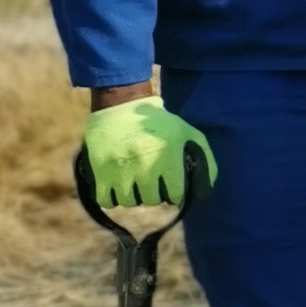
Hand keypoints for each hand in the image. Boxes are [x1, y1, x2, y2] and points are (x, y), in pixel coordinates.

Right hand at [75, 94, 216, 234]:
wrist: (121, 105)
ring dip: (133, 196)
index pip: (175, 195)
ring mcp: (120, 170)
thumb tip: (205, 192)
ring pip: (129, 202)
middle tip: (151, 183)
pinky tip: (117, 188)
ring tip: (135, 184)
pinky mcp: (100, 171)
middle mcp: (144, 167)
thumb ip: (205, 160)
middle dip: (154, 194)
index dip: (175, 193)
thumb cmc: (159, 122)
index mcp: (168, 158)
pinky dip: (112, 198)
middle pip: (151, 200)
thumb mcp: (187, 133)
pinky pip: (105, 201)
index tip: (171, 187)